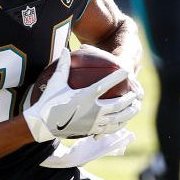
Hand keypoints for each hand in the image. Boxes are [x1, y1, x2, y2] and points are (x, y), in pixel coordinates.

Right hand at [22, 52, 139, 140]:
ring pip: (117, 118)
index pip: (105, 85)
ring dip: (129, 112)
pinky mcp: (92, 131)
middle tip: (135, 93)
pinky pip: (111, 128)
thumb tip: (65, 49)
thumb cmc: (49, 101)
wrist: (43, 124)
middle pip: (117, 105)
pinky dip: (120, 124)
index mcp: (84, 97)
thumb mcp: (56, 82)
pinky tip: (125, 120)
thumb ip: (63, 66)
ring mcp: (93, 122)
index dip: (117, 77)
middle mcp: (91, 111)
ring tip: (136, 106)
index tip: (126, 71)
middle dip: (129, 98)